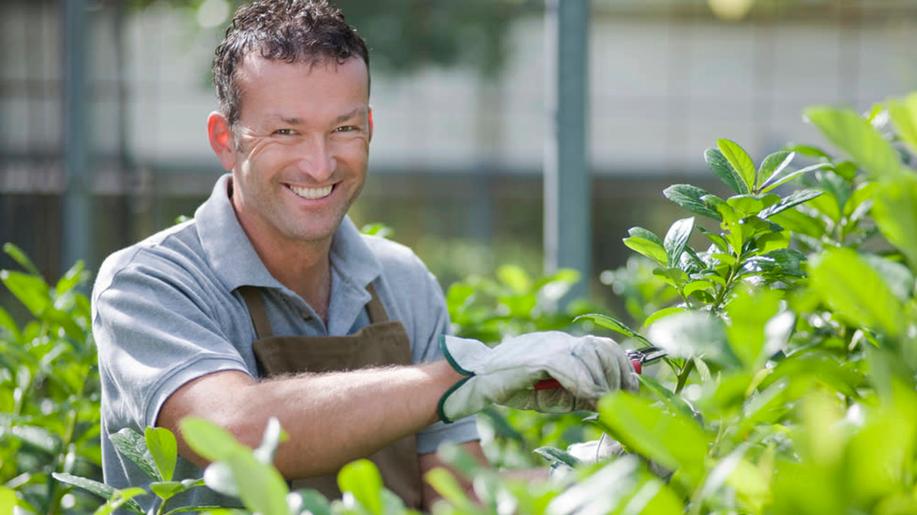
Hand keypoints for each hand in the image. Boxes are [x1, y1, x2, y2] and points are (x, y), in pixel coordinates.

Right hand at [437, 331, 637, 422]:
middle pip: (603, 348)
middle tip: (623, 399)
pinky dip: (583, 384)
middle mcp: (560, 341)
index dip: (624, 367)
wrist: (477, 379)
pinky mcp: (537, 357)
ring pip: (590, 356)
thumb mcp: (553, 395)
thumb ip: (578, 395)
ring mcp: (548, 346)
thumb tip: (605, 402)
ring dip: (602, 381)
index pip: (604, 347)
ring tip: (603, 402)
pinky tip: (588, 399)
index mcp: (565, 346)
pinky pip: (568, 367)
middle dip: (619, 375)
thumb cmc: (514, 388)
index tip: (633, 390)